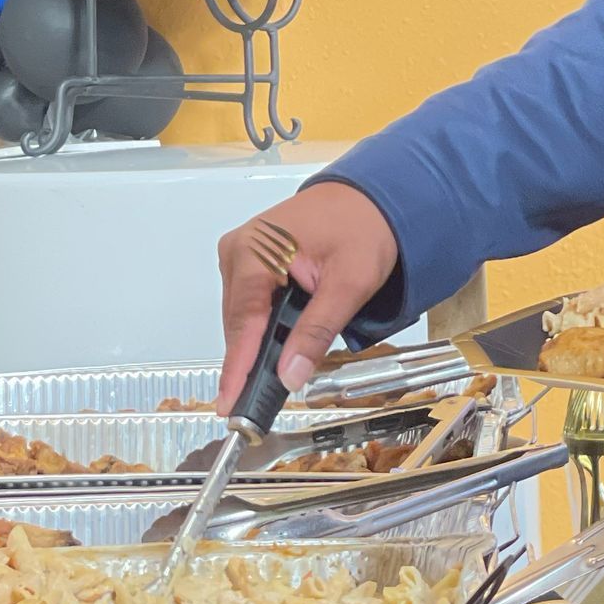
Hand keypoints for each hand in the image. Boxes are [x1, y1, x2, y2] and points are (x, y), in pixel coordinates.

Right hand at [216, 183, 399, 409]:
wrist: (374, 196)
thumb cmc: (364, 228)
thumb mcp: (349, 284)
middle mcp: (238, 251)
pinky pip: (251, 303)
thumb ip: (316, 332)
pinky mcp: (252, 259)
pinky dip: (262, 328)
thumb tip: (290, 375)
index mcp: (255, 252)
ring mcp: (242, 254)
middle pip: (239, 324)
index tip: (229, 406)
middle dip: (247, 364)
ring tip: (260, 386)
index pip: (243, 325)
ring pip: (244, 317)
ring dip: (256, 347)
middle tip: (250, 408)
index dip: (237, 371)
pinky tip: (272, 350)